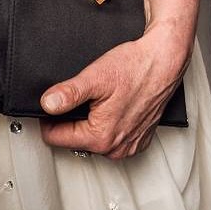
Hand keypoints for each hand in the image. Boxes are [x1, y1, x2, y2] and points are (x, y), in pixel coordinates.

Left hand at [38, 26, 188, 160]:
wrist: (163, 61)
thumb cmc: (135, 68)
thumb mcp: (94, 77)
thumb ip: (68, 94)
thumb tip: (47, 104)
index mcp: (101, 137)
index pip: (56, 138)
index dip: (48, 119)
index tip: (50, 105)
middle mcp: (116, 148)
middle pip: (75, 139)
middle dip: (70, 120)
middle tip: (79, 96)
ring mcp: (129, 145)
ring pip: (94, 139)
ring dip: (90, 122)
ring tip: (98, 99)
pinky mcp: (139, 139)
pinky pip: (113, 137)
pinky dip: (108, 123)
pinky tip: (112, 105)